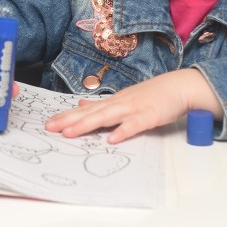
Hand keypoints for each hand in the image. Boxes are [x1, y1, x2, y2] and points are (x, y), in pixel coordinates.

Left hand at [44, 68, 221, 143]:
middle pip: (90, 113)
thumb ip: (102, 104)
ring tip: (70, 133)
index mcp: (112, 102)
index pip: (85, 110)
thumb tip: (81, 105)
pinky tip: (111, 139)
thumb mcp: (123, 98)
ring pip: (106, 117)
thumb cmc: (151, 95)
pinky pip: (134, 125)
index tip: (48, 123)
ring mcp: (133, 108)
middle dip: (69, 120)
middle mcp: (118, 104)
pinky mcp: (149, 115)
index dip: (67, 116)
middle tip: (49, 128)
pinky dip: (123, 131)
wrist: (177, 86)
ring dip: (87, 125)